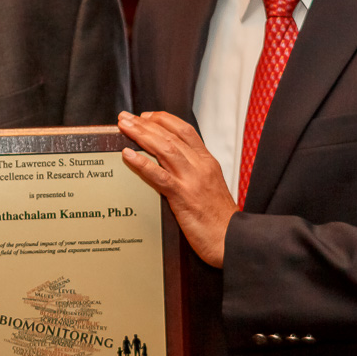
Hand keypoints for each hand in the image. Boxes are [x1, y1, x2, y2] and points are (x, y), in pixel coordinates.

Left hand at [119, 110, 236, 267]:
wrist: (232, 239)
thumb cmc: (219, 218)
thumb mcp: (210, 186)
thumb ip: (194, 172)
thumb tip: (171, 164)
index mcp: (207, 162)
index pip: (185, 131)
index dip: (164, 120)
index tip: (146, 116)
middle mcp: (200, 166)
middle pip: (171, 136)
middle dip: (146, 124)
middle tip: (126, 118)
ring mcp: (192, 180)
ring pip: (165, 149)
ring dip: (141, 135)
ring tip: (124, 127)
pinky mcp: (183, 197)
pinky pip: (160, 176)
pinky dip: (143, 163)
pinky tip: (128, 155)